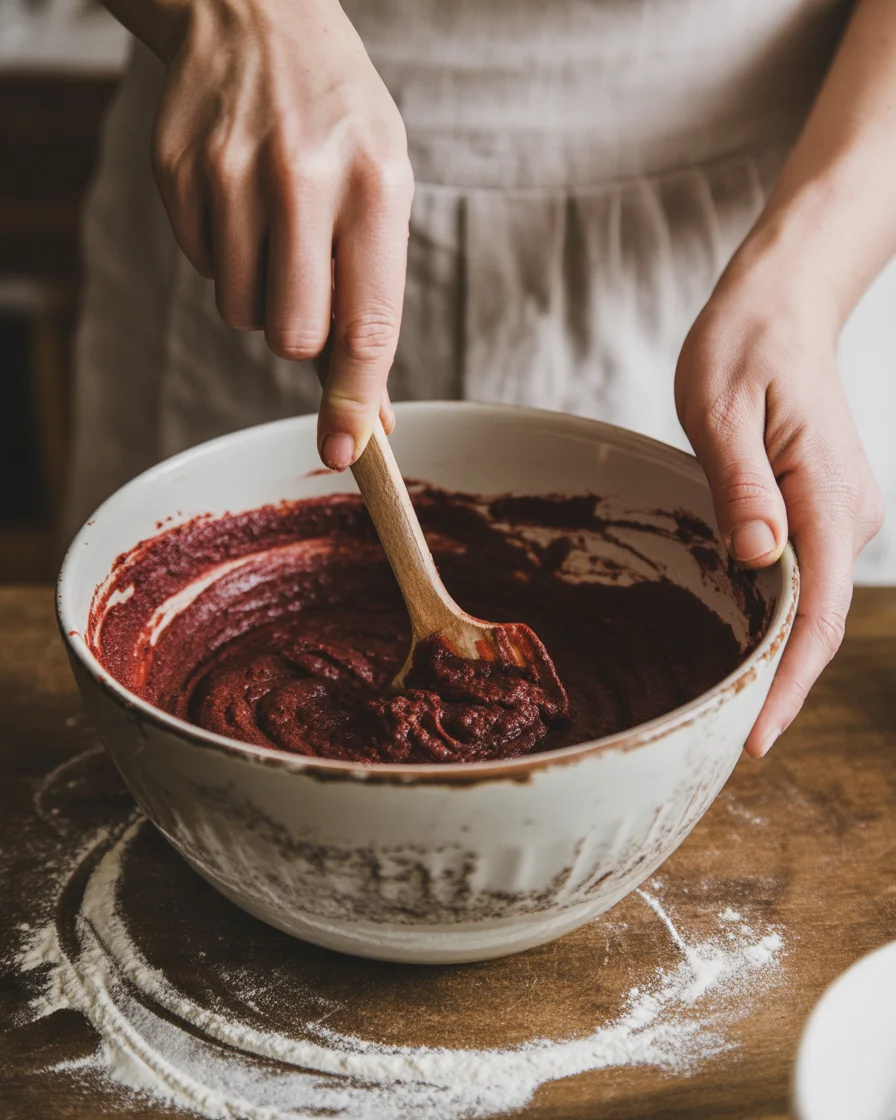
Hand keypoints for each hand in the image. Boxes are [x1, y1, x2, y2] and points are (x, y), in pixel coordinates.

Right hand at [149, 0, 412, 465]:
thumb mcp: (384, 191)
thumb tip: (367, 420)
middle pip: (292, 336)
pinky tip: (240, 203)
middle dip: (302, 335)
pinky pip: (201, 270)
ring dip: (261, 297)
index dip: (356, 399)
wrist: (258, 15)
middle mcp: (302, 180)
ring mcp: (230, 173)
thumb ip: (376, 304)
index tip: (347, 454)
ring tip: (276, 230)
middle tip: (309, 283)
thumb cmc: (341, 122)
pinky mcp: (178, 173)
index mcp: (374, 185)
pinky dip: (224, 257)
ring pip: (241, 313)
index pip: (366, 323)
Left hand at [675, 250, 883, 757]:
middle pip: (820, 622)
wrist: (783, 306)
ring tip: (730, 711)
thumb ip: (741, 484)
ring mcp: (842, 514)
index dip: (789, 681)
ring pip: (814, 606)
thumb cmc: (744, 346)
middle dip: (782, 687)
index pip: (818, 611)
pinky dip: (777, 621)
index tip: (755, 735)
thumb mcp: (722, 406)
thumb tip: (760, 558)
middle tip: (725, 744)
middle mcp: (849, 514)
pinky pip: (806, 580)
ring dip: (778, 660)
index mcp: (827, 495)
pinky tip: (743, 645)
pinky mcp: (825, 511)